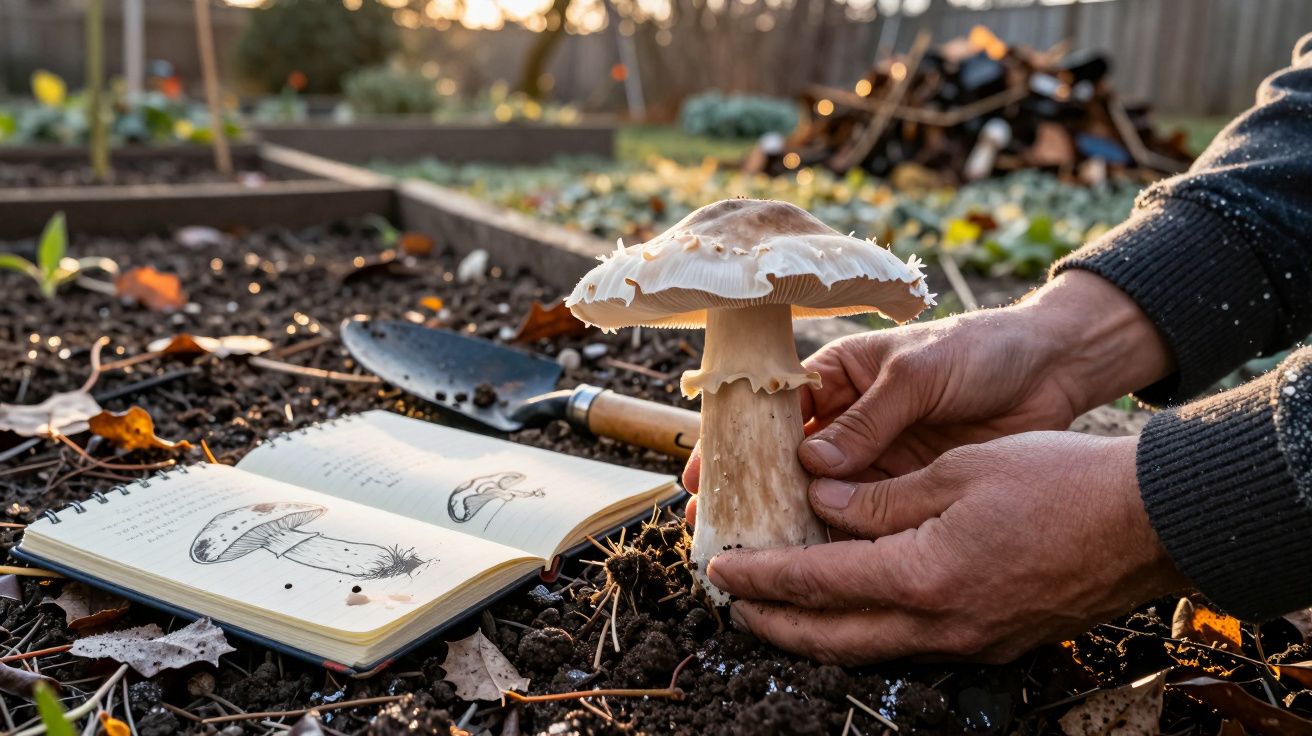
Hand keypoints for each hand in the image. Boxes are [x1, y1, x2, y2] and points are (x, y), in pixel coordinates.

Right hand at [683, 271, 1172, 520]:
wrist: (1053, 369)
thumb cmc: (981, 349)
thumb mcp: (920, 372)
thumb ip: (870, 418)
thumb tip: (814, 465)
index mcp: (838, 376)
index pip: (771, 409)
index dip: (732, 441)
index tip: (700, 475)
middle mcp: (847, 422)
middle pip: (783, 462)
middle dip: (745, 492)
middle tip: (710, 528)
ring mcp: (875, 460)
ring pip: (816, 497)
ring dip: (784, 523)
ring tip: (747, 556)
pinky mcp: (906, 490)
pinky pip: (860, 520)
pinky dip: (834, 541)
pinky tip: (809, 566)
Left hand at [705, 432, 1189, 664]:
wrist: (1149, 522)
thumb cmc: (1060, 483)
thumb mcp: (959, 471)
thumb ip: (883, 496)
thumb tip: (824, 504)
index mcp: (925, 576)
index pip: (819, 583)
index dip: (764, 576)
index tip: (722, 568)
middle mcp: (942, 623)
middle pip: (834, 635)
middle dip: (775, 622)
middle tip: (733, 603)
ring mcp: (971, 640)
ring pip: (871, 646)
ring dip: (817, 630)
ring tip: (778, 608)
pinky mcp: (993, 639)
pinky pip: (911, 641)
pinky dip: (868, 627)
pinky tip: (854, 604)